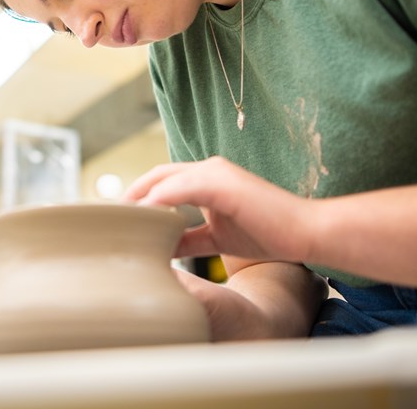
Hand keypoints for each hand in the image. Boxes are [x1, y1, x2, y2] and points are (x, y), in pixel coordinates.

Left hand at [123, 157, 313, 263]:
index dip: (138, 196)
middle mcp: (208, 168)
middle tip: (110, 219)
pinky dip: (161, 200)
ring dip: (140, 198)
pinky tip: (144, 216)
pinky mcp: (223, 182)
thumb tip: (161, 247)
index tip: (119, 218)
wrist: (306, 232)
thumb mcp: (216, 237)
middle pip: (156, 176)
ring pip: (165, 180)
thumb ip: (188, 238)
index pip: (162, 181)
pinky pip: (182, 188)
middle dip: (131, 195)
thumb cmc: (268, 233)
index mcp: (207, 178)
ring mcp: (216, 172)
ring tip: (120, 220)